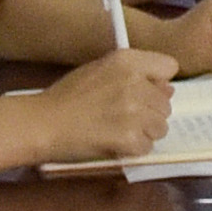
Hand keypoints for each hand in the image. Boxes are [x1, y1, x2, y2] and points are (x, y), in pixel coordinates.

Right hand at [43, 43, 178, 165]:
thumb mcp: (99, 70)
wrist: (42, 123)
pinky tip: (113, 143)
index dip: (158, 82)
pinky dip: (132, 149)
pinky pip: (146, 147)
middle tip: (122, 117)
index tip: (145, 91)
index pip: (169, 67)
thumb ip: (134, 74)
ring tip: (117, 130)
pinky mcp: (129, 137)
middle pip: (166, 103)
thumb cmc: (67, 96)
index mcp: (127, 60)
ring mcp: (133, 111)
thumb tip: (168, 88)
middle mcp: (135, 82)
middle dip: (149, 113)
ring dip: (143, 132)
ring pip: (160, 127)